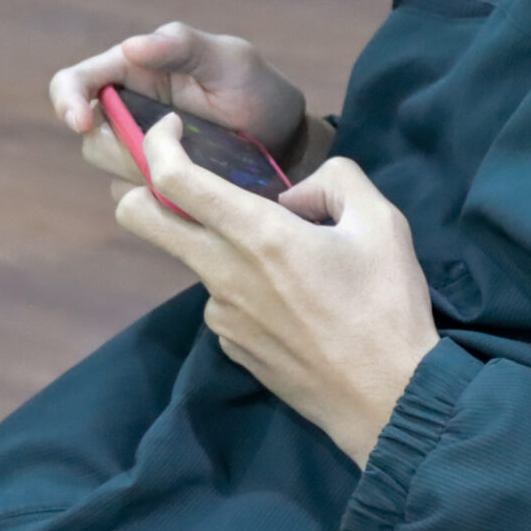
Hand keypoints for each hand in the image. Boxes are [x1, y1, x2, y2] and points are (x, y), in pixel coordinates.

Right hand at [49, 22, 328, 184]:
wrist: (288, 145)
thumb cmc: (256, 89)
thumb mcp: (229, 60)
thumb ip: (182, 46)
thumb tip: (130, 47)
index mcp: (133, 71)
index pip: (74, 83)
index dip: (66, 101)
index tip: (81, 123)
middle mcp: (127, 113)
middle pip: (90, 138)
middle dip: (118, 148)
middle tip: (165, 148)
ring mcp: (139, 154)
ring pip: (111, 173)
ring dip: (145, 174)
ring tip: (197, 164)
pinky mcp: (155, 187)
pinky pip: (138, 202)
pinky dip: (161, 199)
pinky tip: (197, 189)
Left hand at [116, 113, 439, 468]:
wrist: (388, 400)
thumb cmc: (386, 307)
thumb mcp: (382, 222)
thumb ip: (337, 179)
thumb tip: (297, 194)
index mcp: (257, 235)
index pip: (174, 180)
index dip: (159, 144)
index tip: (172, 130)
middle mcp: (223, 274)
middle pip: (142, 220)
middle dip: (141, 189)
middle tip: (180, 179)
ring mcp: (222, 317)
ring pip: (198, 261)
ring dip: (225, 246)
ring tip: (296, 264)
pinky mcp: (231, 348)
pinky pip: (225, 301)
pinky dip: (246, 287)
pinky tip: (297, 305)